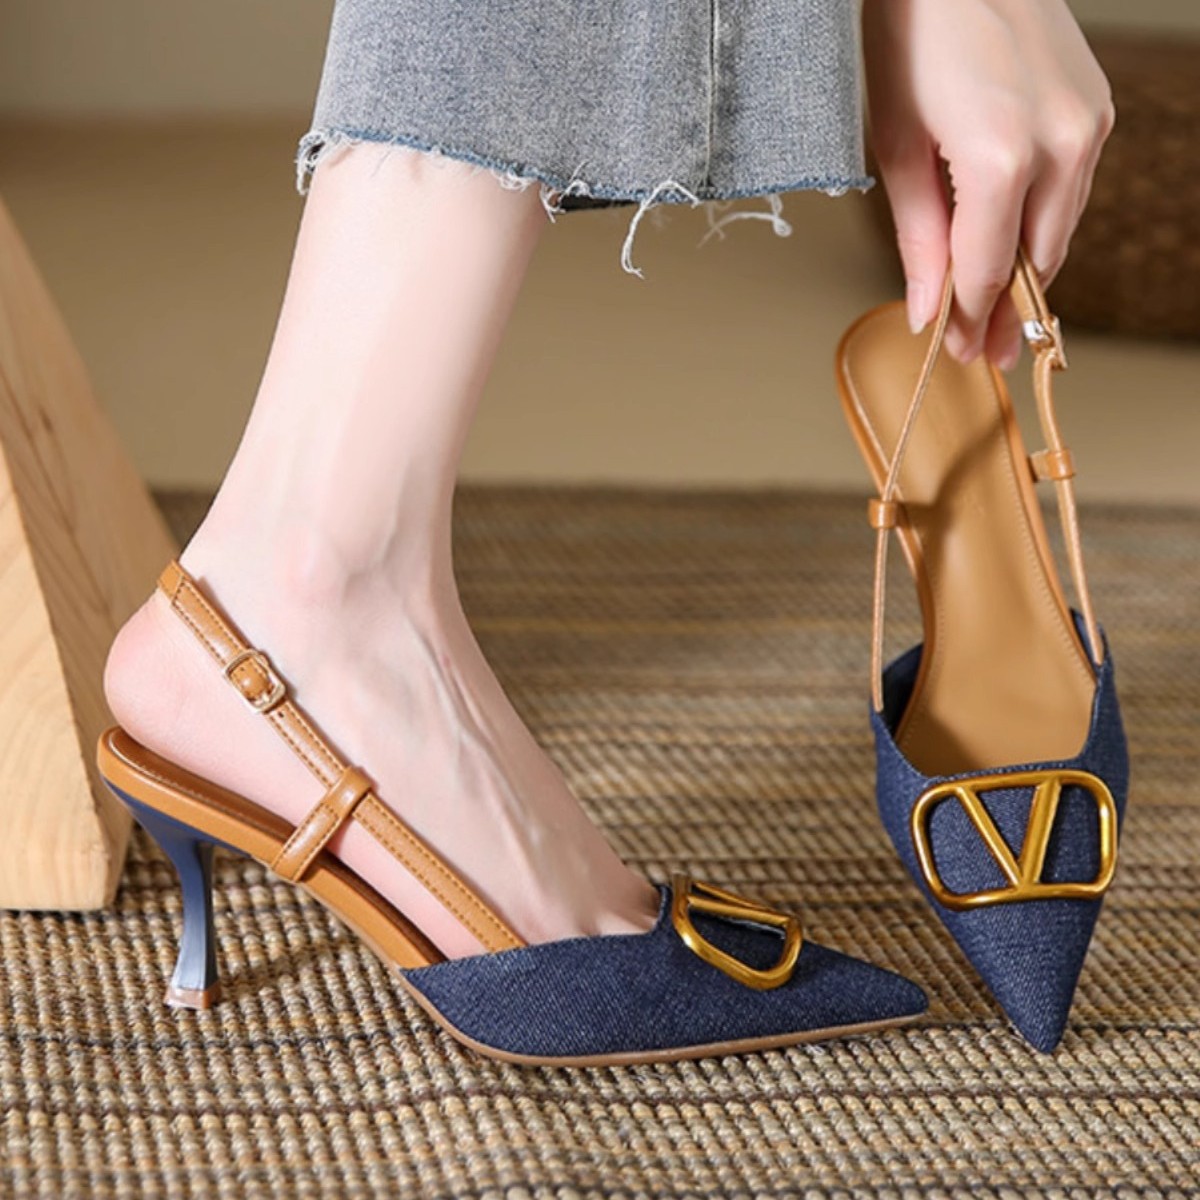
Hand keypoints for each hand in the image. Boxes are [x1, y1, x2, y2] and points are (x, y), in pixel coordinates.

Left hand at [861, 0, 1114, 367]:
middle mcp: (1060, 144)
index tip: (956, 356)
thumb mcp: (896, 147)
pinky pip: (1069, 190)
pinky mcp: (1094, 108)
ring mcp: (1087, 124)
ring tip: (997, 314)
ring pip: (1058, 230)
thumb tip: (927, 310)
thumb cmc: (912, 37)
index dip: (970, 323)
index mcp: (1002, 159)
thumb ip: (919, 238)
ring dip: (1025, 273)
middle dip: (1005, 312)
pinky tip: (1014, 245)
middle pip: (1033, 261)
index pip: (985, 273)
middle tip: (985, 354)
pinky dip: (1040, 224)